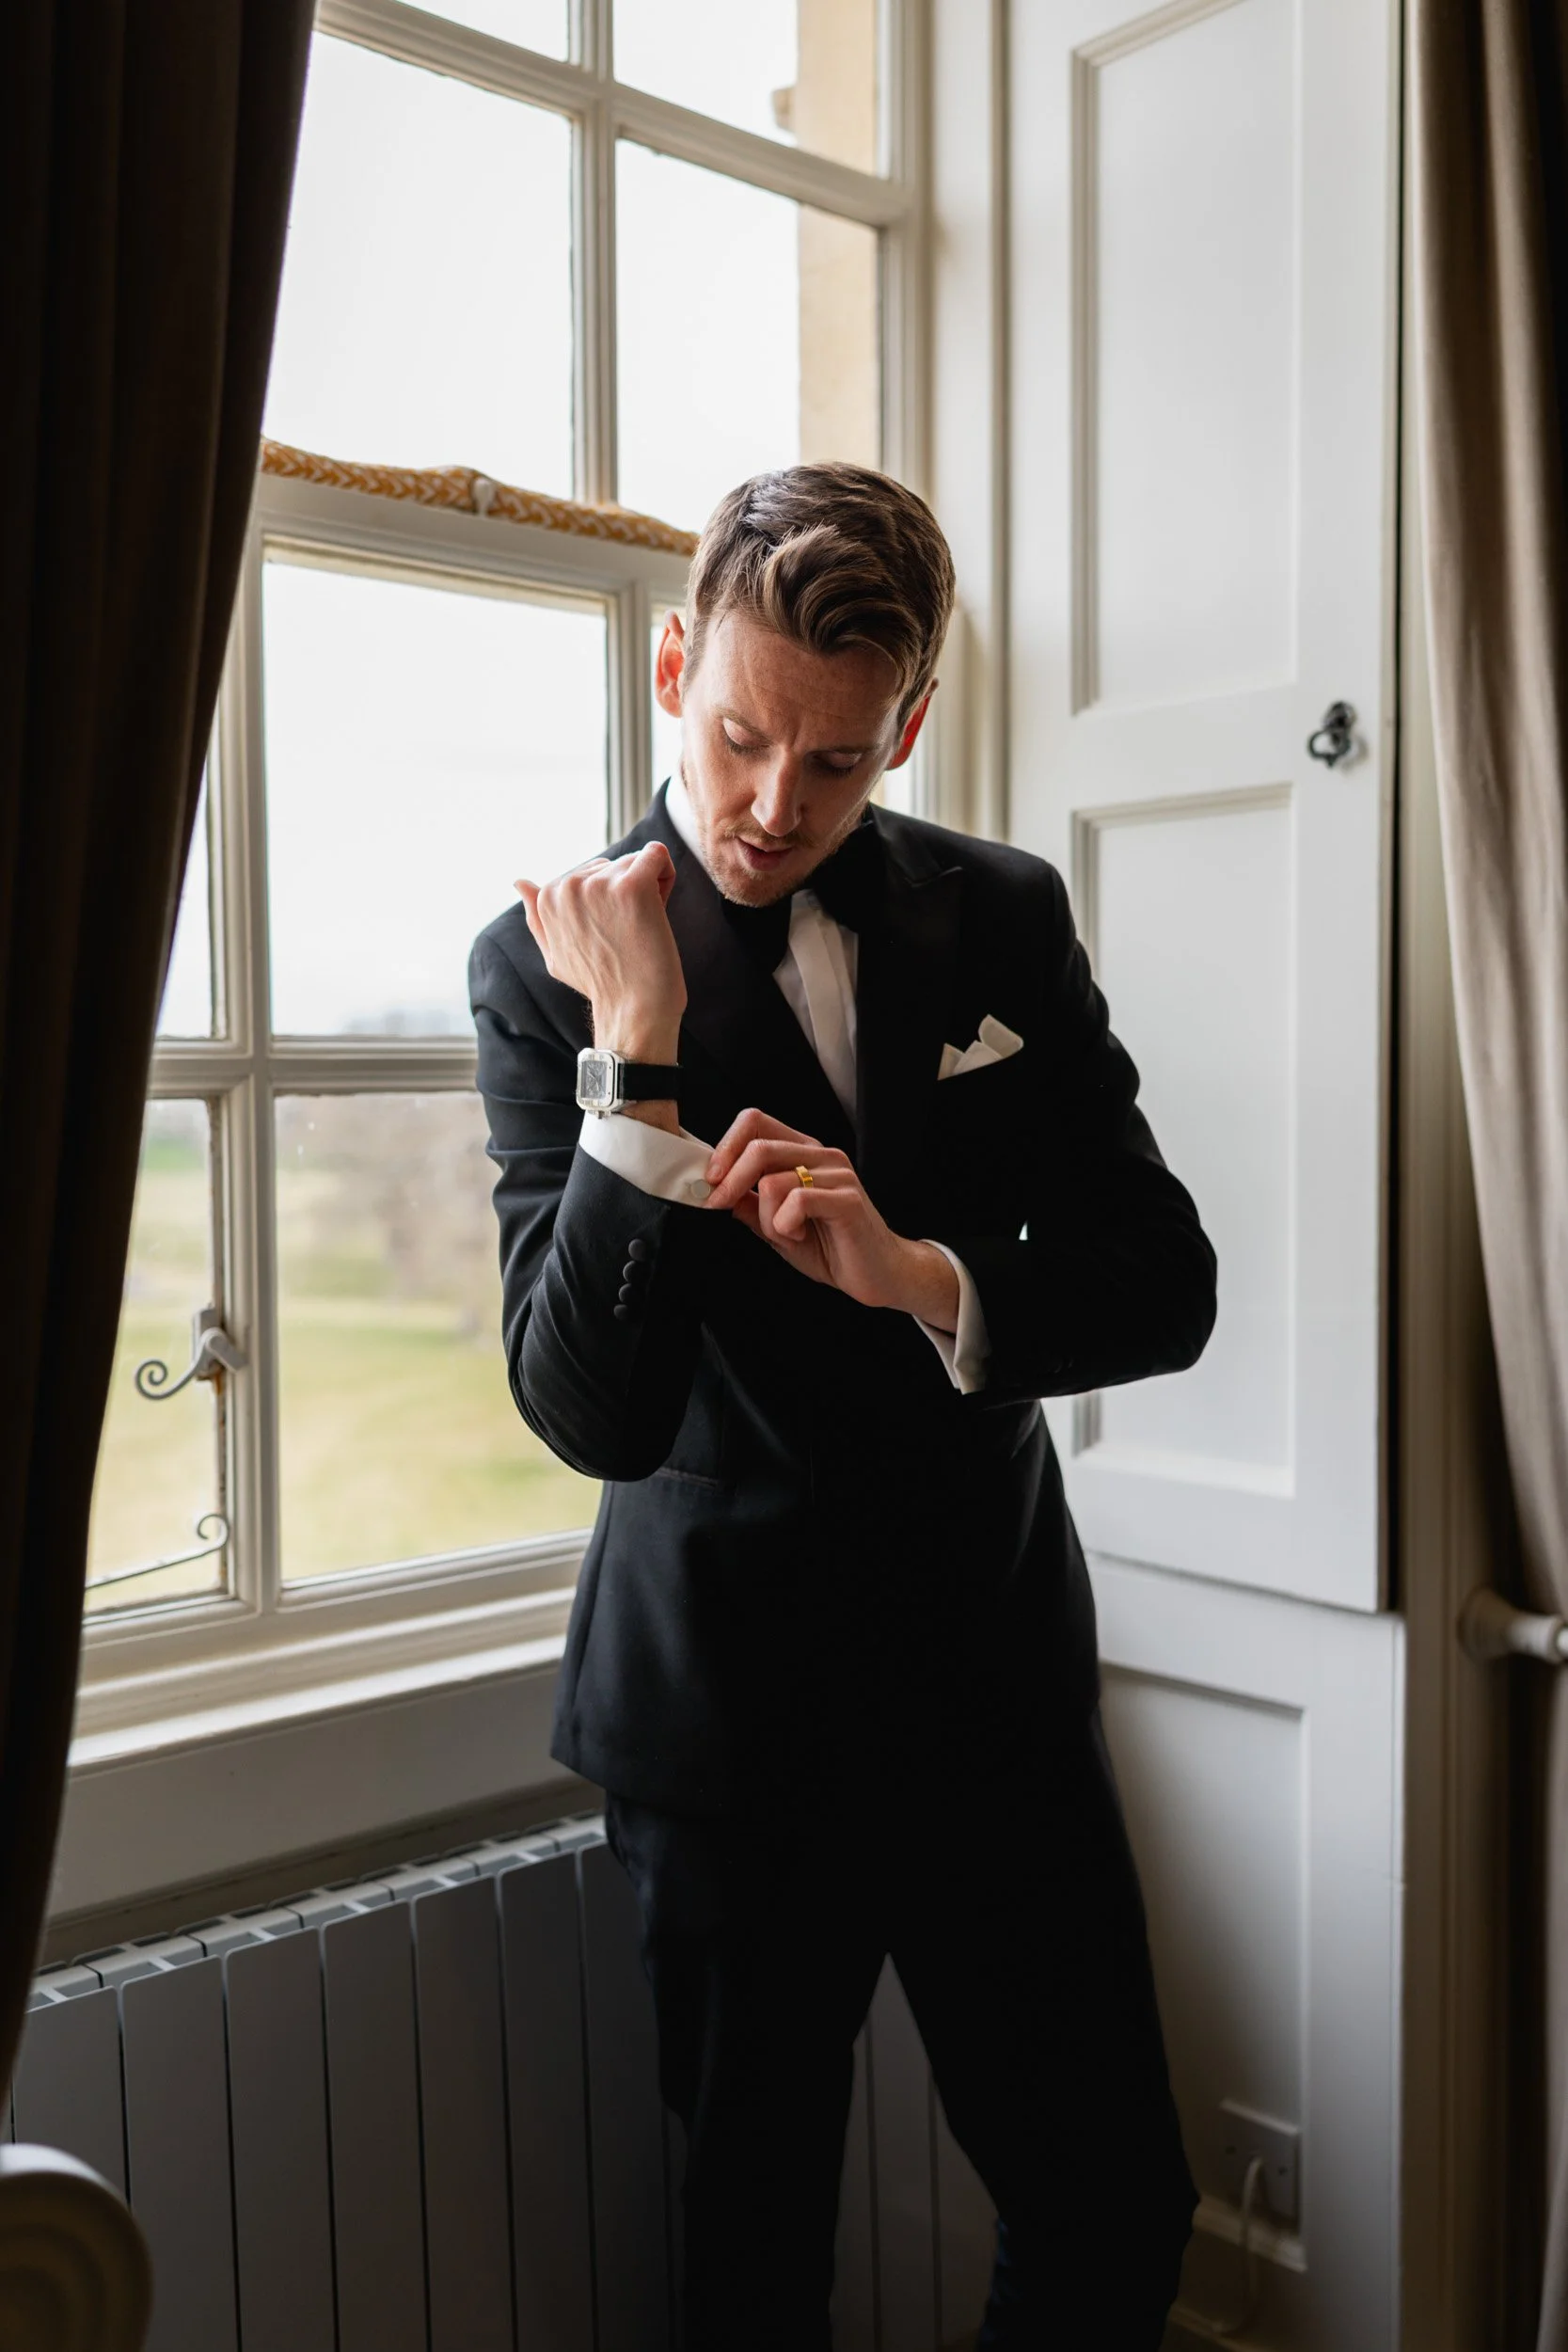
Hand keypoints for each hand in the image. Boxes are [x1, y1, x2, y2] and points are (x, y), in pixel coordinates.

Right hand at [516, 842, 685, 1066]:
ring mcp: (599, 884)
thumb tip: (519, 882)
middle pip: (615, 864)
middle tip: (629, 933)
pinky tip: (661, 904)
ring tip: (644, 927)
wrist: (633, 1009)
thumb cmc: (600, 985)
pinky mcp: (632, 886)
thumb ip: (538, 917)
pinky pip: (657, 854)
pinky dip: (666, 873)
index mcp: (548, 897)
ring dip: (650, 888)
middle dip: (628, 889)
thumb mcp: (555, 954)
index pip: (592, 872)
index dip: (609, 899)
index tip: (611, 929)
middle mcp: (568, 886)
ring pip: (636, 861)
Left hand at [703, 1110, 959, 1327]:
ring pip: (773, 1180)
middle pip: (758, 1146)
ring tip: (784, 1233)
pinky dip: (785, 1225)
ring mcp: (837, 1174)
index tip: (710, 1180)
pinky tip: (798, 1236)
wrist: (878, 1273)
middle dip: (729, 1181)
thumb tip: (714, 1190)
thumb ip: (749, 1204)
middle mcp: (821, 1156)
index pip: (755, 1122)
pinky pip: (797, 1201)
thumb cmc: (834, 1247)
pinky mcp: (847, 1198)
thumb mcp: (776, 1226)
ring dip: (766, 1217)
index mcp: (803, 1153)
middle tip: (720, 1205)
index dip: (725, 1147)